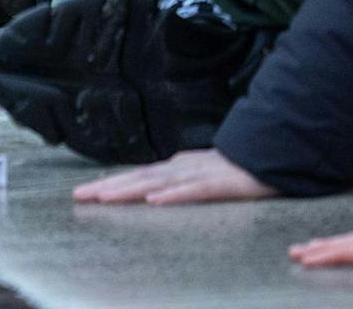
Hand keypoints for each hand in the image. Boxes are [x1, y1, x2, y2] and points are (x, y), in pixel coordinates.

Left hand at [73, 149, 274, 206]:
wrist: (274, 150)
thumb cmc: (239, 166)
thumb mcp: (204, 174)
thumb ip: (181, 178)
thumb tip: (157, 186)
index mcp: (178, 168)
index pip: (138, 177)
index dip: (111, 185)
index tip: (84, 193)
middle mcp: (183, 168)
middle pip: (140, 179)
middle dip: (109, 188)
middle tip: (79, 196)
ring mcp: (201, 174)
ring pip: (159, 183)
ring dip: (130, 190)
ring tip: (104, 198)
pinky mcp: (221, 183)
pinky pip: (194, 191)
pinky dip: (173, 196)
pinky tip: (155, 201)